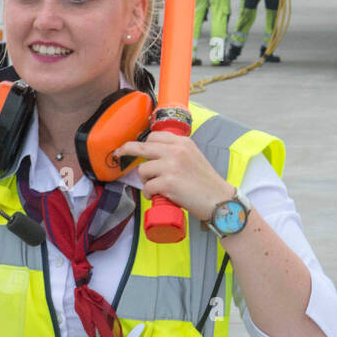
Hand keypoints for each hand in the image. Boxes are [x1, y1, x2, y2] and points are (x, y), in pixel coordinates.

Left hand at [115, 133, 233, 220]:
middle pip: (142, 147)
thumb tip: (155, 155)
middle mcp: (176, 151)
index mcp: (183, 142)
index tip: (134, 147)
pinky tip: (159, 196)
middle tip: (118, 154)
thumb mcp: (194, 157)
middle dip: (127, 150)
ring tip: (157, 187)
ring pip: (143, 170)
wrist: (218, 200)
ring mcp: (171, 166)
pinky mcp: (168, 183)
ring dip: (146, 181)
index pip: (155, 136)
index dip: (143, 143)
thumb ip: (177, 152)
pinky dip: (150, 194)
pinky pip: (147, 187)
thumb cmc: (205, 182)